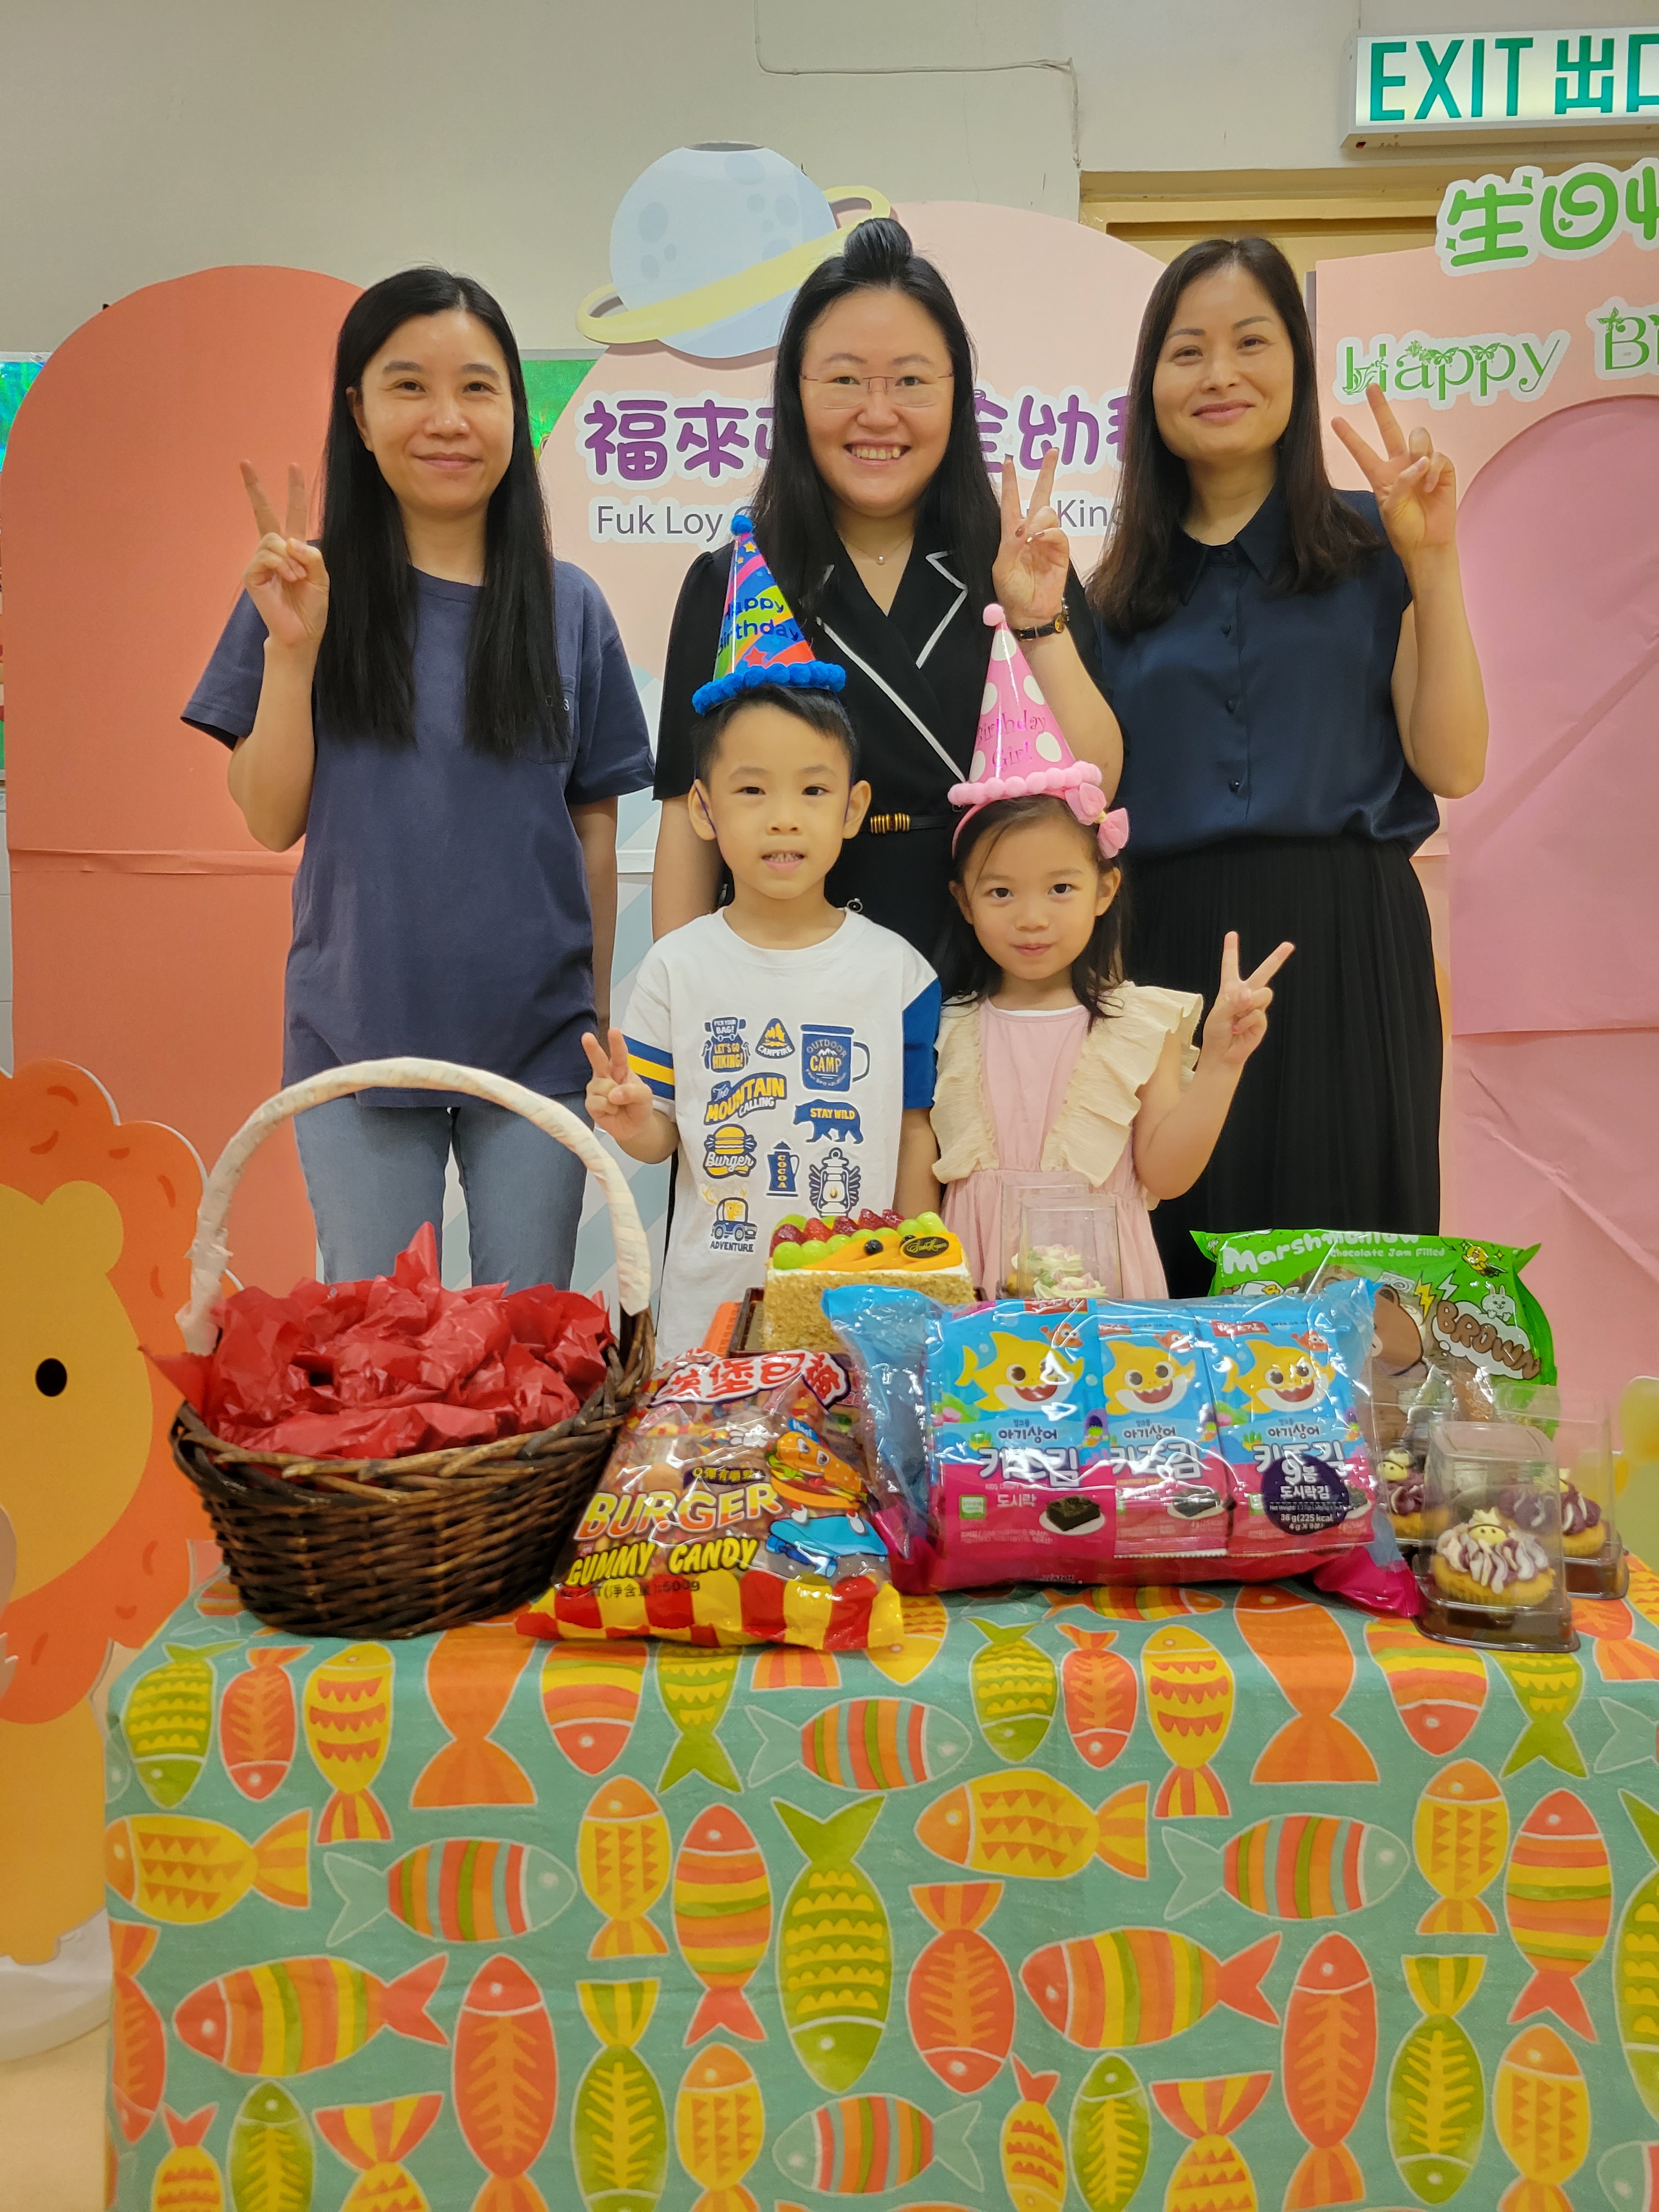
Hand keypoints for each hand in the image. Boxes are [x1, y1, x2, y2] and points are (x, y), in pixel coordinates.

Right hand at [242, 461, 328, 653]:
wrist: (302, 633)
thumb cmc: (311, 608)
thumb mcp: (322, 578)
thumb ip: (312, 556)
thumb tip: (290, 541)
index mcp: (294, 549)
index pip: (293, 513)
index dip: (295, 491)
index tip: (293, 465)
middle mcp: (275, 551)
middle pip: (264, 512)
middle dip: (255, 488)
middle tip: (244, 463)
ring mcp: (260, 561)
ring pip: (273, 540)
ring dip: (290, 559)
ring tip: (297, 578)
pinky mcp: (252, 574)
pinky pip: (266, 557)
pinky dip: (281, 566)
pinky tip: (288, 580)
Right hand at [582, 1027, 656, 1144]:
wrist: (635, 1128)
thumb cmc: (639, 1106)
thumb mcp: (645, 1096)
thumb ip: (633, 1091)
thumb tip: (613, 1095)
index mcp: (620, 1069)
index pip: (619, 1054)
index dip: (616, 1043)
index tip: (614, 1030)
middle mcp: (605, 1075)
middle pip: (598, 1060)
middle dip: (592, 1048)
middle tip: (587, 1037)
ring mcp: (596, 1089)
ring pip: (600, 1087)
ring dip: (613, 1098)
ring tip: (618, 1105)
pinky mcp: (590, 1103)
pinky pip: (597, 1103)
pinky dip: (607, 1109)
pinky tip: (611, 1112)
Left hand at [990, 448, 1069, 628]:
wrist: (1029, 612)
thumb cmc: (1011, 591)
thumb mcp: (1002, 566)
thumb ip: (1011, 543)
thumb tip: (1026, 525)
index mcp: (1012, 533)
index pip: (1011, 501)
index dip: (1011, 482)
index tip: (1009, 461)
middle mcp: (1032, 532)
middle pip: (1041, 496)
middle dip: (1047, 473)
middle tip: (1052, 451)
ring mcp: (1048, 540)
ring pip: (1049, 512)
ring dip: (1039, 518)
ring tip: (1031, 535)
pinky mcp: (1061, 551)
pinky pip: (1058, 532)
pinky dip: (1049, 532)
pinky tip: (1040, 539)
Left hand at [1200, 933, 1292, 1072]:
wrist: (1222, 1055)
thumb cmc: (1216, 1033)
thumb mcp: (1218, 1013)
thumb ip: (1232, 1001)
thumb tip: (1248, 995)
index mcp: (1230, 989)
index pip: (1230, 966)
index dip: (1231, 950)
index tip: (1231, 934)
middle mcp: (1245, 995)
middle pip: (1263, 973)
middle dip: (1277, 958)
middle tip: (1288, 945)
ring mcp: (1256, 1008)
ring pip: (1264, 994)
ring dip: (1250, 1003)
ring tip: (1237, 1016)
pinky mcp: (1262, 1021)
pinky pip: (1259, 1013)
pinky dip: (1246, 1021)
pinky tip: (1238, 1030)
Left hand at [1330, 384, 1457, 565]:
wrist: (1427, 543)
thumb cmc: (1405, 529)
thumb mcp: (1391, 508)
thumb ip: (1400, 483)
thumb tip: (1420, 462)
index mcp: (1381, 475)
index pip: (1362, 452)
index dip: (1350, 436)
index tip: (1334, 420)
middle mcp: (1401, 464)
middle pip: (1389, 429)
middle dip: (1381, 408)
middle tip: (1371, 387)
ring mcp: (1422, 464)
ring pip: (1418, 437)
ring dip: (1418, 450)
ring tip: (1421, 471)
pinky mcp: (1442, 469)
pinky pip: (1438, 456)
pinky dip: (1434, 469)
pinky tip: (1431, 486)